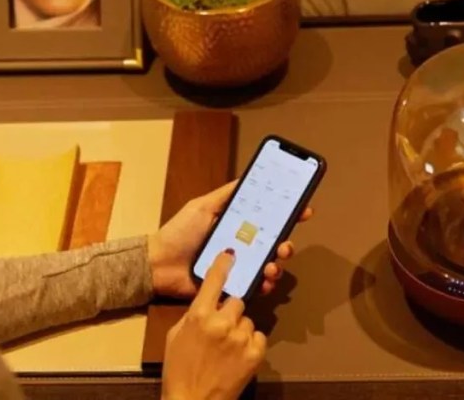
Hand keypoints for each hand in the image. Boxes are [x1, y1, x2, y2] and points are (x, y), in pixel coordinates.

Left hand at [148, 180, 313, 298]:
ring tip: (272, 264)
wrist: (159, 264)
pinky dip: (264, 284)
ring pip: (269, 266)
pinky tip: (264, 280)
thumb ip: (225, 195)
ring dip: (277, 265)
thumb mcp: (202, 207)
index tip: (304, 210)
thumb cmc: (180, 233)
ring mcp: (238, 267)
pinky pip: (255, 286)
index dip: (287, 215)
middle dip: (286, 244)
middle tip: (285, 244)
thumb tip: (248, 177)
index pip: (267, 219)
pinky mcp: (232, 286)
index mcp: (236, 226)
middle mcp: (242, 246)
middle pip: (273, 244)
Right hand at [162, 251, 264, 399]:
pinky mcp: (255, 353)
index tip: (231, 255)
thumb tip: (208, 302)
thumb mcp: (176, 336)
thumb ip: (193, 315)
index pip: (215, 281)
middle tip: (221, 328)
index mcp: (199, 316)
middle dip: (230, 311)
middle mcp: (222, 322)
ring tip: (227, 348)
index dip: (223, 266)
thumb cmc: (178, 369)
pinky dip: (251, 343)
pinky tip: (237, 355)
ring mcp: (240, 337)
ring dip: (240, 329)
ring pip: (248, 319)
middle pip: (236, 301)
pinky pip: (259, 335)